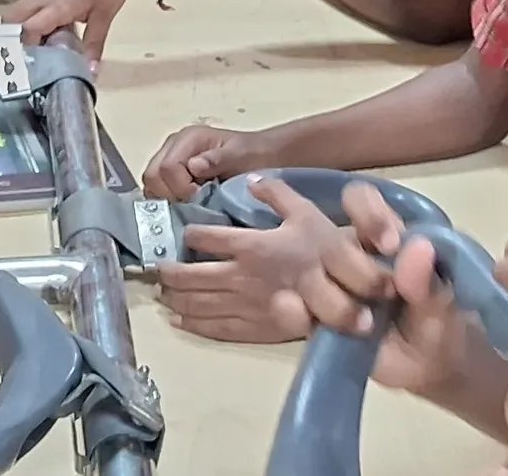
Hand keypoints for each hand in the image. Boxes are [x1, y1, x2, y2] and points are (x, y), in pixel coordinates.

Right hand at [6, 0, 149, 55]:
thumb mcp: (104, 17)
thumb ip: (94, 45)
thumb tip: (91, 72)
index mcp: (57, 6)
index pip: (27, 29)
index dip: (25, 47)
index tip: (32, 63)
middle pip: (12, 17)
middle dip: (14, 37)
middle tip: (31, 53)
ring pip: (18, 7)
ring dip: (21, 24)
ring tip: (39, 42)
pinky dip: (30, 11)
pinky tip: (46, 22)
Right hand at [141, 123, 270, 200]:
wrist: (261, 155)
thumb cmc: (252, 154)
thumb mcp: (241, 155)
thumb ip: (218, 159)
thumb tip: (193, 166)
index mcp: (188, 138)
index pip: (166, 167)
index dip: (180, 187)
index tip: (200, 196)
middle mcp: (173, 146)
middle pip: (152, 176)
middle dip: (170, 194)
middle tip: (193, 202)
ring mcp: (170, 159)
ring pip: (152, 184)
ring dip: (168, 198)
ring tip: (191, 202)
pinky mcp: (172, 173)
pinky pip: (158, 190)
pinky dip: (169, 200)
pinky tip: (187, 203)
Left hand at [156, 177, 338, 342]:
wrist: (349, 294)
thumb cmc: (327, 251)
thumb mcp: (305, 212)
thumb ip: (275, 193)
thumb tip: (251, 179)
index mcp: (249, 245)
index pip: (205, 238)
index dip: (189, 235)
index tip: (182, 235)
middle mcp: (239, 276)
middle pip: (190, 275)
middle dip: (169, 273)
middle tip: (157, 270)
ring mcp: (243, 305)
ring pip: (196, 303)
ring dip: (173, 298)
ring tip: (161, 293)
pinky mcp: (251, 328)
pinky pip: (213, 327)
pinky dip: (191, 323)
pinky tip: (178, 319)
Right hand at [293, 181, 495, 401]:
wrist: (427, 373)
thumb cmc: (440, 326)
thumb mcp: (442, 306)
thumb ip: (428, 281)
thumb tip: (418, 247)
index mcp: (382, 236)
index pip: (362, 201)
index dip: (368, 214)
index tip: (389, 246)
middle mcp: (347, 253)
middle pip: (321, 229)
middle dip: (341, 256)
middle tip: (375, 291)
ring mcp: (326, 283)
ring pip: (299, 266)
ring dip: (316, 286)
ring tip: (356, 322)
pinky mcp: (313, 316)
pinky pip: (291, 306)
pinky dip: (291, 309)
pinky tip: (302, 316)